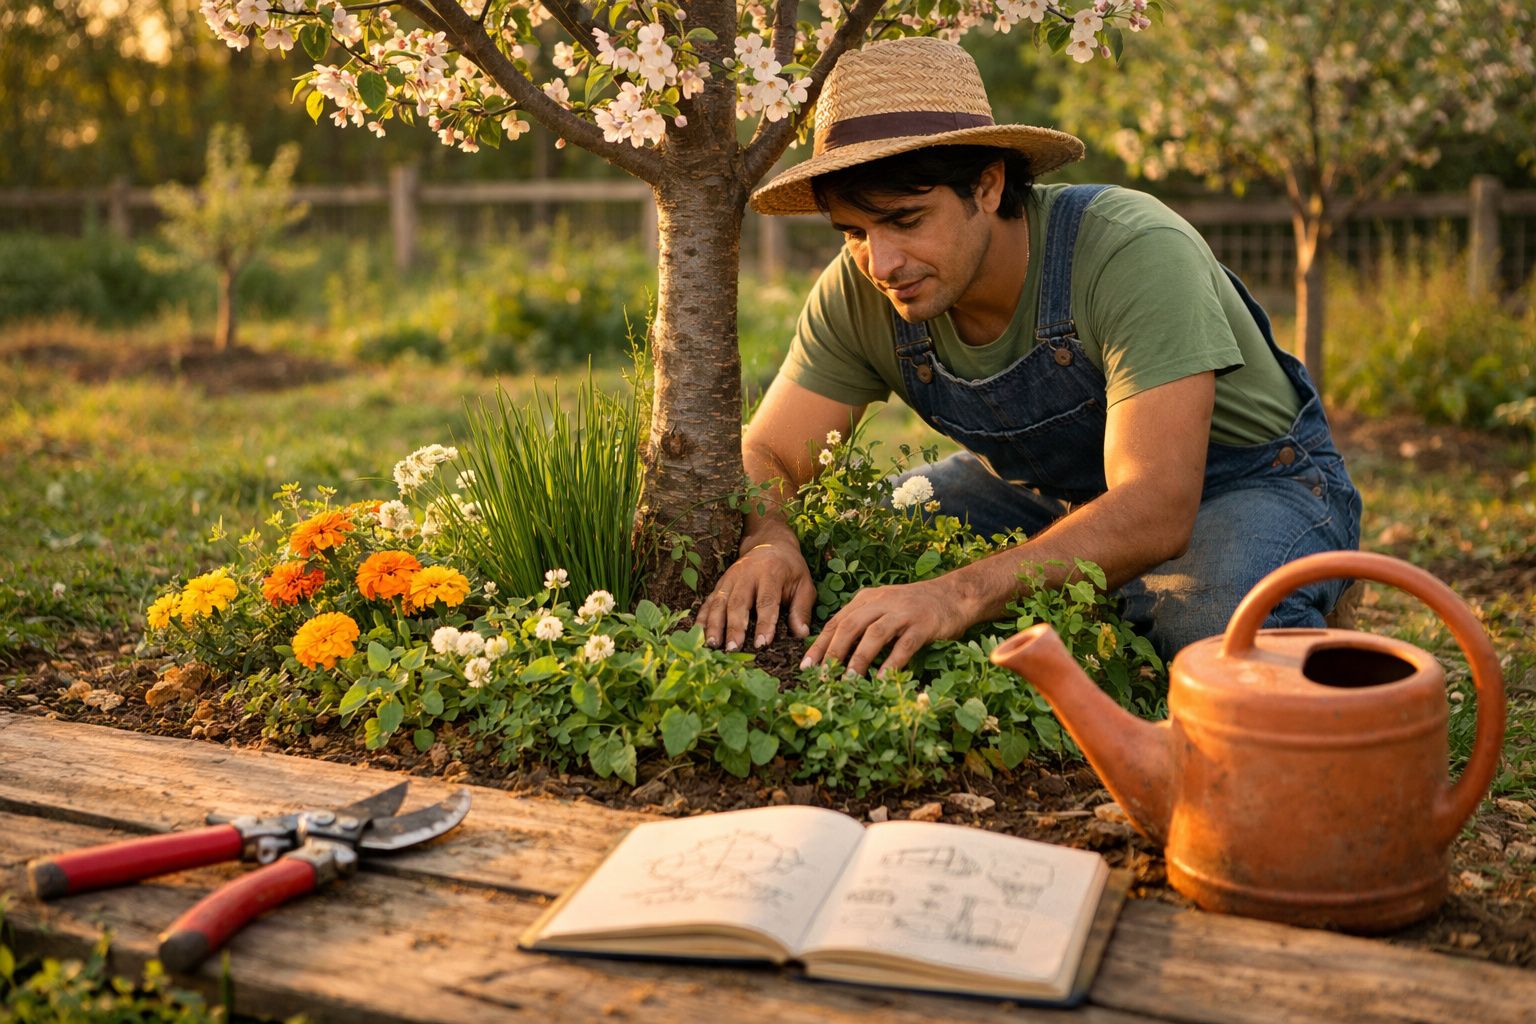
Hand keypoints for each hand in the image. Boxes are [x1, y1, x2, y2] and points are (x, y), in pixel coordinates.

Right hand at [699, 537, 815, 651]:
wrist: (771, 544)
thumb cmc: (790, 569)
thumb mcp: (804, 584)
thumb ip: (801, 609)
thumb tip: (801, 634)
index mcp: (771, 573)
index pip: (766, 601)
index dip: (764, 624)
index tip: (762, 644)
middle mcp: (747, 574)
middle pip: (738, 602)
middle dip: (735, 626)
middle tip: (733, 648)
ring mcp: (730, 578)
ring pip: (719, 602)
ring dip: (714, 624)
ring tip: (712, 645)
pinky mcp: (720, 584)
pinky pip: (708, 601)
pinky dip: (702, 618)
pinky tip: (697, 634)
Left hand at [801, 577, 974, 677]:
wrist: (953, 595)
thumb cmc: (914, 608)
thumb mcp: (883, 608)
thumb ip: (862, 624)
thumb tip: (835, 655)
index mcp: (867, 598)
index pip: (837, 622)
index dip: (819, 644)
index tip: (806, 667)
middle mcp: (881, 602)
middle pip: (850, 626)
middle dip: (832, 652)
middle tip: (822, 677)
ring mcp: (903, 612)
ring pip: (874, 634)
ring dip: (858, 658)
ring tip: (848, 681)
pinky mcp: (923, 624)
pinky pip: (904, 645)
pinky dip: (891, 662)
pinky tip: (882, 679)